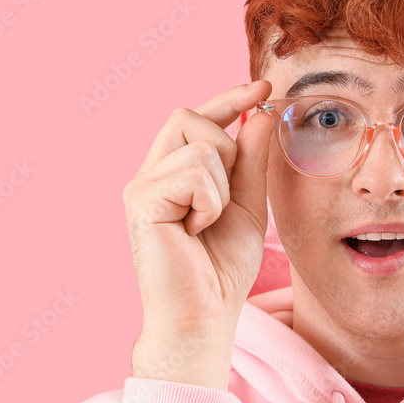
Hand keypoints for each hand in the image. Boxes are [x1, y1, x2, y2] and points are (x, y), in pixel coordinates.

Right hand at [123, 81, 273, 390]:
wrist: (205, 315)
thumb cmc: (221, 269)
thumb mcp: (247, 206)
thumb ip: (251, 161)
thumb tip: (260, 115)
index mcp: (172, 173)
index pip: (196, 117)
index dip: (229, 98)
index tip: (263, 87)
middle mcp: (150, 173)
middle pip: (187, 115)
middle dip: (223, 146)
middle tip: (223, 198)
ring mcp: (140, 186)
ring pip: (199, 145)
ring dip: (220, 186)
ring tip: (206, 224)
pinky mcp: (140, 201)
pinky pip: (194, 172)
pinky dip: (210, 201)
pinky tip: (197, 231)